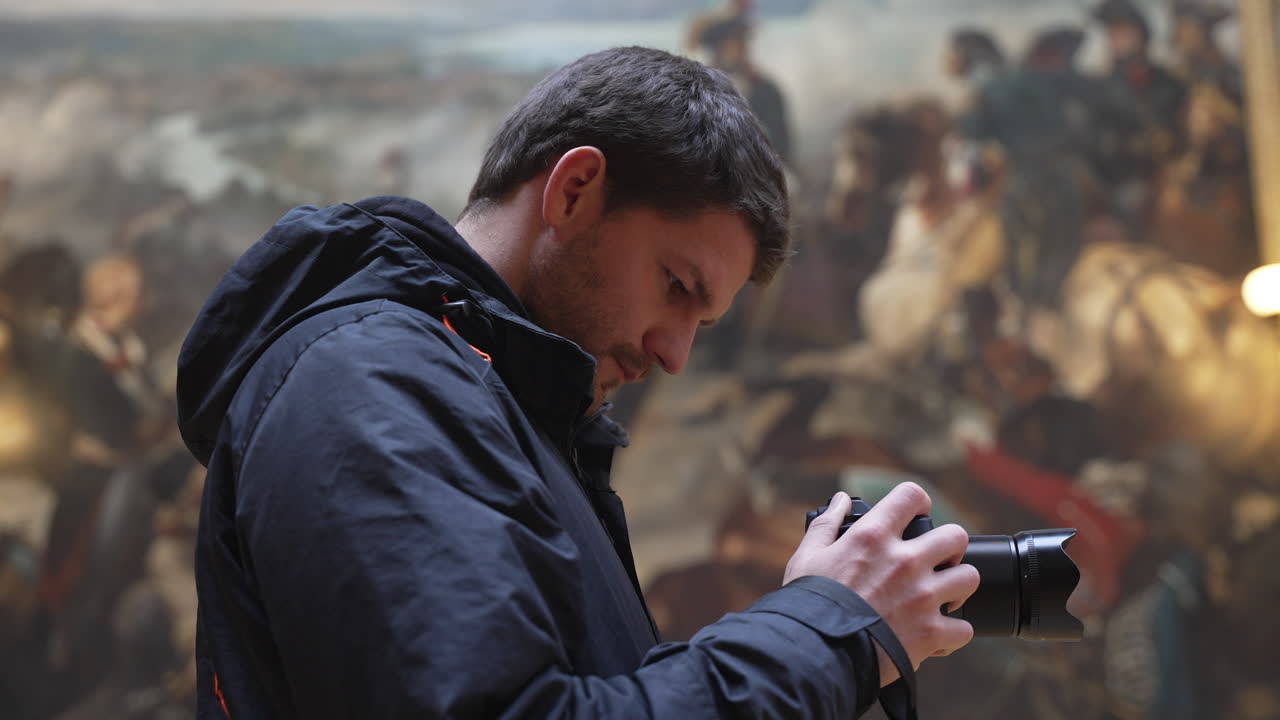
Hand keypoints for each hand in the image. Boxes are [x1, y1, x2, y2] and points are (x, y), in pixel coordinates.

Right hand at [782, 484, 979, 685]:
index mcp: (874, 537)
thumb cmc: (810, 604)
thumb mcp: (807, 557)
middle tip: (936, 559)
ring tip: (942, 594)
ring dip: (957, 586)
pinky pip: (964, 628)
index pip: (911, 496)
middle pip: (955, 536)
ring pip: (970, 577)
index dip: (917, 501)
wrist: (816, 653)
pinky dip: (952, 633)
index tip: (916, 513)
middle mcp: (905, 561)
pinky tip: (937, 633)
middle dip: (949, 546)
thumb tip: (841, 500)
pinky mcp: (932, 632)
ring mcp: (923, 596)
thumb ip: (827, 524)